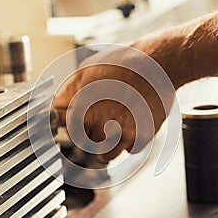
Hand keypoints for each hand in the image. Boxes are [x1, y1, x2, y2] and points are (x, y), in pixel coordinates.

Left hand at [54, 44, 175, 161]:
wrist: (159, 62)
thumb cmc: (123, 62)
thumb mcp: (87, 69)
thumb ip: (70, 91)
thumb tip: (58, 104)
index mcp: (82, 110)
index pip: (71, 133)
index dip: (76, 128)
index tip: (82, 124)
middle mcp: (100, 125)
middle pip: (88, 145)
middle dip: (93, 136)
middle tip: (103, 121)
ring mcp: (121, 134)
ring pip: (107, 155)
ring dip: (110, 145)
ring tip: (117, 128)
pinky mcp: (142, 138)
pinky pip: (131, 150)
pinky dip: (132, 142)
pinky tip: (134, 124)